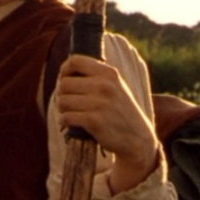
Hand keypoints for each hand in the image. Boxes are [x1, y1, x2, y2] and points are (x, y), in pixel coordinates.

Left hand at [55, 55, 159, 193]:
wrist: (137, 138)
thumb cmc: (120, 110)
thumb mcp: (115, 86)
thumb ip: (95, 76)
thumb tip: (64, 71)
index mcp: (109, 73)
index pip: (74, 62)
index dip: (64, 71)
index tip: (65, 81)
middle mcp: (105, 86)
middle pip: (64, 84)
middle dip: (61, 94)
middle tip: (69, 103)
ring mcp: (100, 103)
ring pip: (62, 101)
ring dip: (62, 109)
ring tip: (72, 113)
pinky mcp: (94, 121)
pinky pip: (66, 117)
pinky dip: (64, 121)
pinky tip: (71, 123)